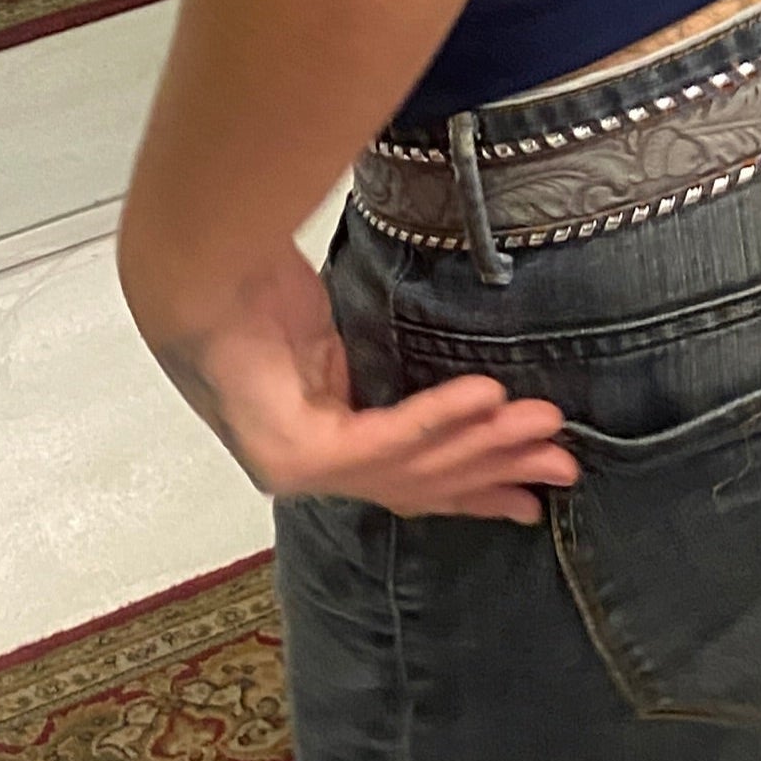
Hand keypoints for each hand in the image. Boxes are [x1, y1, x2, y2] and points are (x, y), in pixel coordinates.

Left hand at [124, 233, 577, 522]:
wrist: (196, 263)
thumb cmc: (255, 281)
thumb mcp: (334, 330)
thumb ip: (380, 365)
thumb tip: (457, 354)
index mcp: (316, 445)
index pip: (405, 484)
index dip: (471, 490)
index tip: (529, 497)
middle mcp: (306, 470)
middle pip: (418, 486)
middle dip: (497, 473)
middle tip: (564, 465)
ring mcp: (296, 467)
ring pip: (410, 471)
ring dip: (485, 447)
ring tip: (545, 426)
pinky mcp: (293, 450)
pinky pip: (384, 438)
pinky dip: (441, 418)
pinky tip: (488, 397)